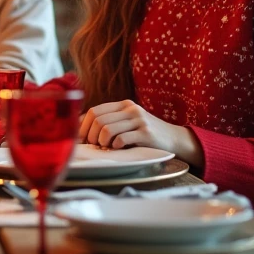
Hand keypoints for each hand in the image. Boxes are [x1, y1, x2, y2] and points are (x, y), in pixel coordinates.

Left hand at [78, 99, 201, 164]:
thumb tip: (80, 127)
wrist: (174, 138)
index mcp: (123, 105)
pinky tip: (118, 148)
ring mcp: (139, 120)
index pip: (94, 110)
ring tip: (106, 147)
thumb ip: (109, 121)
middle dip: (91, 136)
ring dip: (102, 142)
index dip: (84, 125)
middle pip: (98, 120)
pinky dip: (115, 146)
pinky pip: (121, 139)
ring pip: (107, 129)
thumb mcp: (127, 122)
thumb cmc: (145, 133)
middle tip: (95, 146)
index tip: (82, 138)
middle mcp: (130, 109)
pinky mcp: (146, 133)